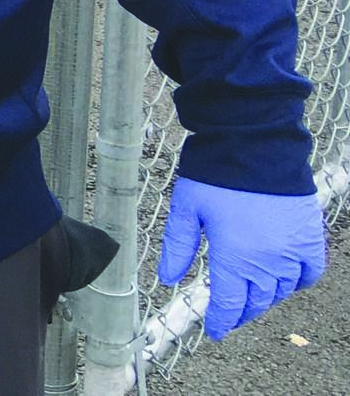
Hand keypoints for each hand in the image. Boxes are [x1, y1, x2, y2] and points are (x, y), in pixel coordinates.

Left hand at [157, 177, 325, 339]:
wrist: (255, 146)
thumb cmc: (216, 176)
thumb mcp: (186, 210)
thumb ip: (177, 247)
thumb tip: (167, 279)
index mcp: (235, 259)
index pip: (229, 304)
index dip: (221, 321)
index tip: (215, 331)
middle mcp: (268, 263)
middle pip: (256, 302)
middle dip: (240, 312)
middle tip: (230, 314)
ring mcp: (293, 252)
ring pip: (281, 291)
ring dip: (265, 299)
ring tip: (252, 298)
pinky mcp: (310, 238)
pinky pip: (310, 273)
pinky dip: (298, 282)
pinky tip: (286, 281)